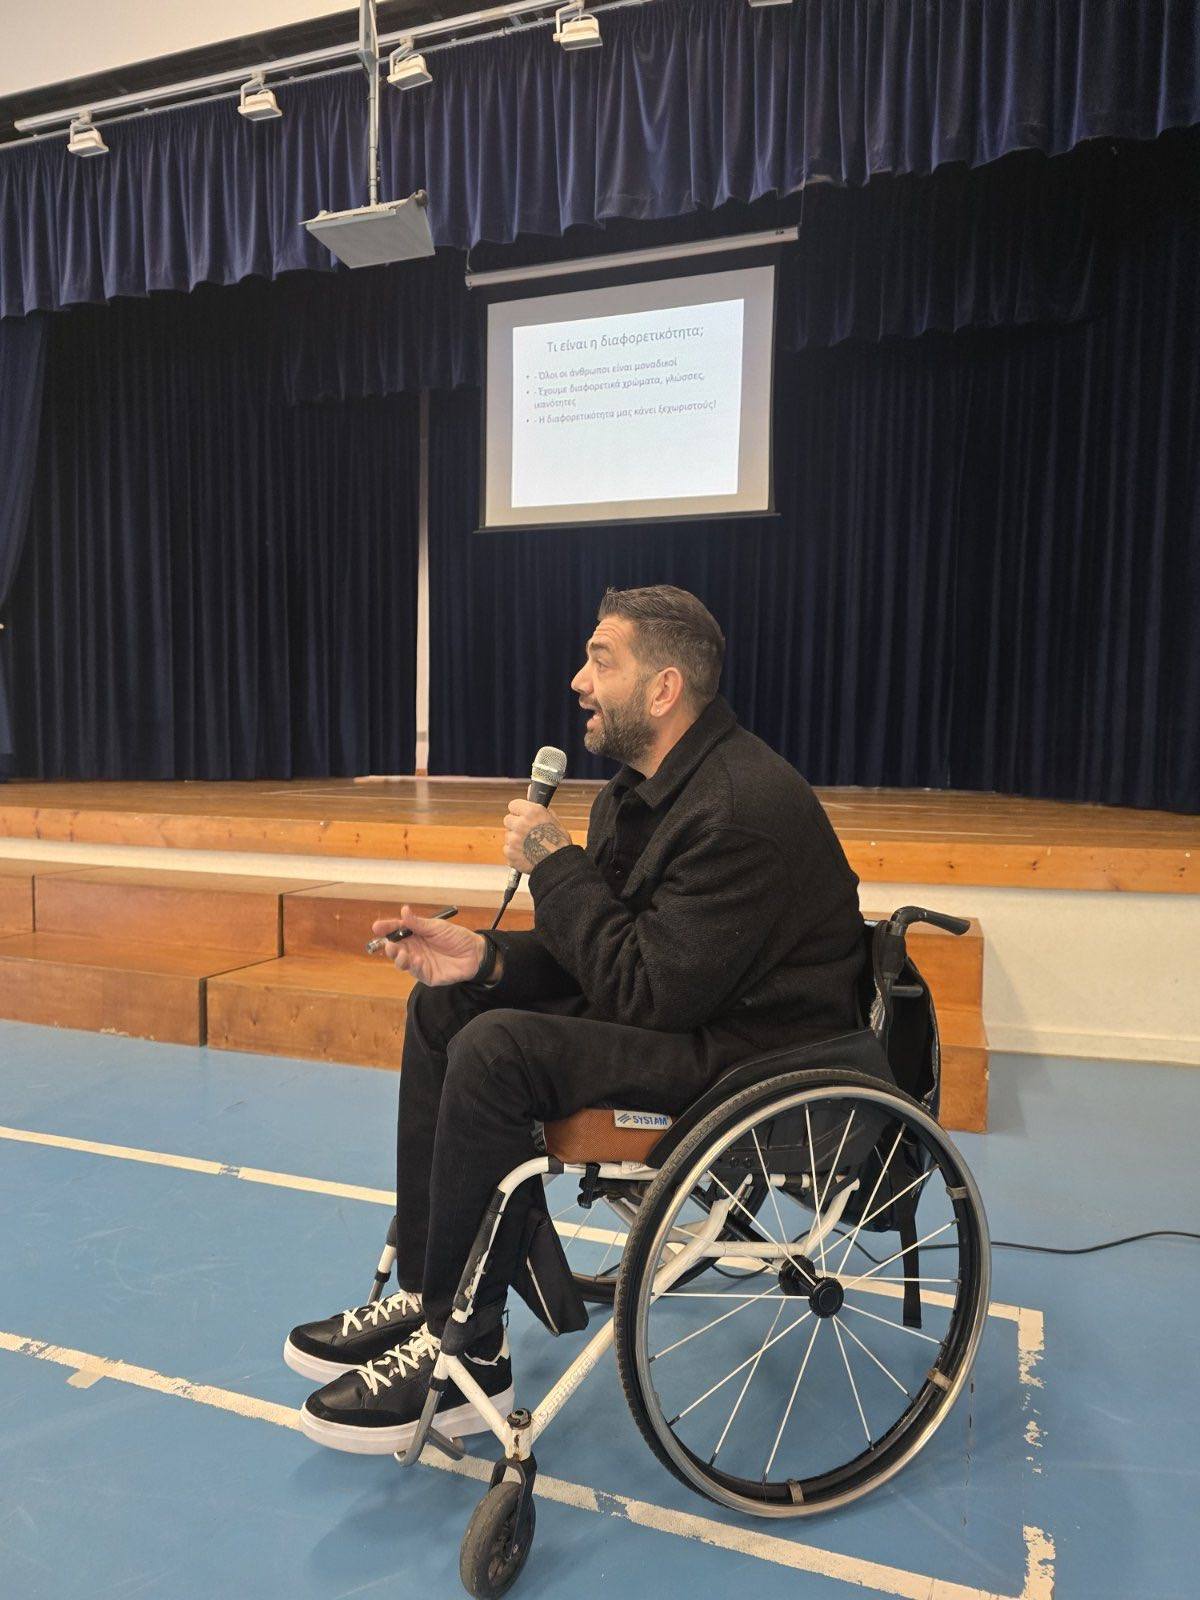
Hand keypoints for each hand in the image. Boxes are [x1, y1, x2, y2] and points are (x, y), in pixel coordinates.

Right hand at [370, 907, 485, 986]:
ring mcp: (419, 962)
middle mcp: (414, 948)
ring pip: (402, 962)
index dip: (386, 928)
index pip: (396, 930)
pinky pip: (416, 972)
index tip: (376, 927)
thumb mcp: (437, 927)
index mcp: (415, 934)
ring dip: (399, 958)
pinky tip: (420, 960)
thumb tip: (403, 910)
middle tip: (389, 944)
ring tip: (403, 954)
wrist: (474, 953)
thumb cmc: (456, 937)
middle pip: (395, 948)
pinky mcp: (427, 975)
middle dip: (390, 947)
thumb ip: (419, 923)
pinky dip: (415, 966)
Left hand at [503, 800, 572, 875]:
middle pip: (508, 819)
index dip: (518, 811)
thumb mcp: (555, 822)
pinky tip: (525, 853)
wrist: (557, 865)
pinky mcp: (510, 852)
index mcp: (532, 812)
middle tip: (526, 832)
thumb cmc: (559, 845)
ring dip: (515, 839)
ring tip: (529, 846)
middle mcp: (521, 823)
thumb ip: (542, 814)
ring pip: (508, 835)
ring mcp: (513, 839)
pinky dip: (514, 852)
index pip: (513, 805)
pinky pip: (507, 849)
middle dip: (515, 825)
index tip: (520, 815)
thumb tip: (536, 811)